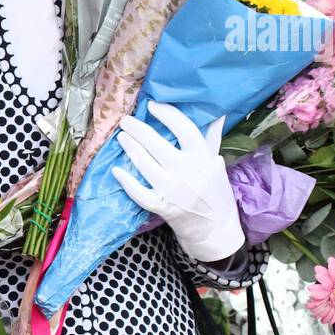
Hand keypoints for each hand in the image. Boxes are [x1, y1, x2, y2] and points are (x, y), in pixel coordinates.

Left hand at [112, 101, 245, 262]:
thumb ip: (212, 138)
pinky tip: (116, 170)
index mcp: (203, 158)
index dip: (167, 114)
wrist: (216, 229)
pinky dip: (127, 182)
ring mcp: (173, 190)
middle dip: (139, 129)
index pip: (185, 129)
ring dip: (130, 149)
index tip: (152, 105)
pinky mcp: (163, 207)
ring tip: (121, 137)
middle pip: (158, 144)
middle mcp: (187, 172)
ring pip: (145, 165)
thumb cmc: (215, 192)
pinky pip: (140, 193)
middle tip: (126, 120)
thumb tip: (218, 114)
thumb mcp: (217, 163)